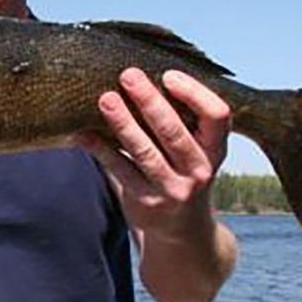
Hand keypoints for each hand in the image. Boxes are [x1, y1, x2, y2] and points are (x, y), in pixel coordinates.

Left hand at [80, 67, 230, 240]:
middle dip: (150, 101)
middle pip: (174, 131)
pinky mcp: (146, 204)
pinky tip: (84, 134)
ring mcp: (173, 190)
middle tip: (127, 74)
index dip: (194, 93)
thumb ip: (182, 119)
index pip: (218, 116)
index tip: (168, 75)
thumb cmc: (183, 172)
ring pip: (145, 152)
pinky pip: (121, 172)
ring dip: (123, 123)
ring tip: (105, 99)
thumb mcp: (196, 150)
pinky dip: (101, 151)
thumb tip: (145, 70)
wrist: (183, 231)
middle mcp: (199, 170)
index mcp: (215, 149)